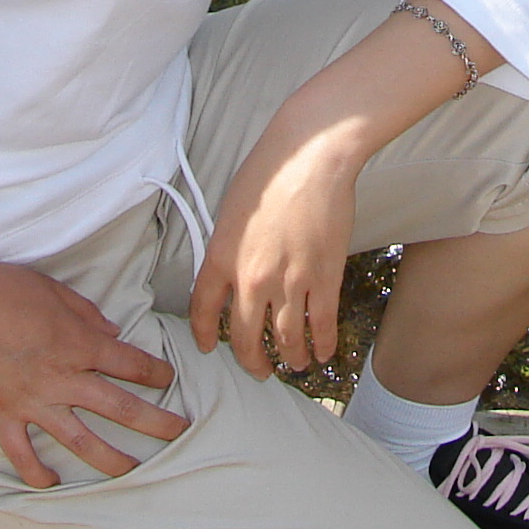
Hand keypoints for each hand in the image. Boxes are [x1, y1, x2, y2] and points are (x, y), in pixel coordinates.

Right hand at [0, 253, 187, 487]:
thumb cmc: (4, 287)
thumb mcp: (54, 290)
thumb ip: (87, 314)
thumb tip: (112, 331)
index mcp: (80, 344)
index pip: (132, 364)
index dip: (157, 373)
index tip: (169, 380)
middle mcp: (64, 378)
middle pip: (121, 407)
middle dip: (156, 423)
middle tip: (179, 433)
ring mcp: (33, 402)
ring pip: (81, 441)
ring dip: (110, 459)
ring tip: (131, 471)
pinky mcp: (1, 415)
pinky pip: (22, 454)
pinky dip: (36, 473)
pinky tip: (51, 483)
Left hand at [186, 0, 508, 377]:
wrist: (309, 158)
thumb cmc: (268, 173)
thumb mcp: (229, 211)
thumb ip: (227, 249)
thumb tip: (232, 276)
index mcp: (220, 259)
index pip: (204, 312)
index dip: (206, 335)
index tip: (210, 347)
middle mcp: (251, 279)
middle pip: (246, 337)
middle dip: (253, 361)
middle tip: (259, 371)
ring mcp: (289, 282)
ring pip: (286, 338)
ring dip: (290, 358)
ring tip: (294, 365)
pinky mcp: (324, 278)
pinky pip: (321, 323)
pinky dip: (321, 344)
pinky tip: (322, 354)